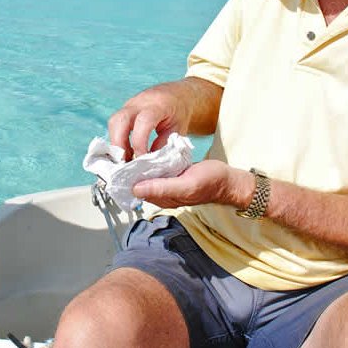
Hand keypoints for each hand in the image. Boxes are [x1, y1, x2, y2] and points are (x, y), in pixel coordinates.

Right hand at [108, 86, 187, 159]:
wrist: (176, 95)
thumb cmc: (179, 113)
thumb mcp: (178, 130)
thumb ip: (164, 145)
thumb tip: (149, 164)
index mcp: (158, 105)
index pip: (143, 122)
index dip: (139, 143)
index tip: (141, 160)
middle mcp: (139, 102)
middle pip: (119, 120)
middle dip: (119, 144)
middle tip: (125, 163)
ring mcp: (129, 105)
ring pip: (113, 123)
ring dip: (116, 144)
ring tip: (127, 160)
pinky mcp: (124, 111)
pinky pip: (115, 126)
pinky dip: (118, 141)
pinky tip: (126, 153)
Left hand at [132, 159, 252, 209]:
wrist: (228, 179)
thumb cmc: (211, 183)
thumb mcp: (186, 185)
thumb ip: (161, 188)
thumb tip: (135, 189)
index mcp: (163, 198)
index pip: (137, 190)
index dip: (126, 179)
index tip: (119, 165)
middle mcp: (162, 192)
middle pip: (140, 181)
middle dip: (131, 170)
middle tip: (125, 152)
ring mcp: (168, 182)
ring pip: (148, 173)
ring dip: (141, 163)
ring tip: (135, 149)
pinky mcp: (173, 173)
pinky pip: (158, 167)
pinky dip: (153, 159)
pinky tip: (150, 150)